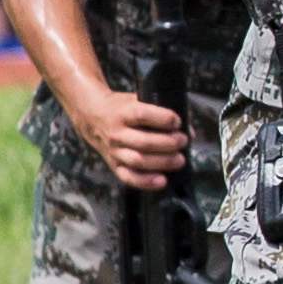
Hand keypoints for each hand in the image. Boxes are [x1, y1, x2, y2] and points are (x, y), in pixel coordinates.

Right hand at [73, 87, 187, 193]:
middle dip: (169, 144)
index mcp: (123, 113)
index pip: (143, 116)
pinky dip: (146, 182)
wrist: (92, 116)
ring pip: (138, 161)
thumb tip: (190, 132)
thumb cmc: (124, 108)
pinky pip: (128, 177)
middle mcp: (116, 133)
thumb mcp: (139, 101)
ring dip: (162, 162)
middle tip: (183, 142)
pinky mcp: (113, 164)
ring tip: (180, 159)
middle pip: (144, 142)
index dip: (164, 119)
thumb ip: (163, 114)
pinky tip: (162, 181)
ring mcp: (114, 151)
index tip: (177, 122)